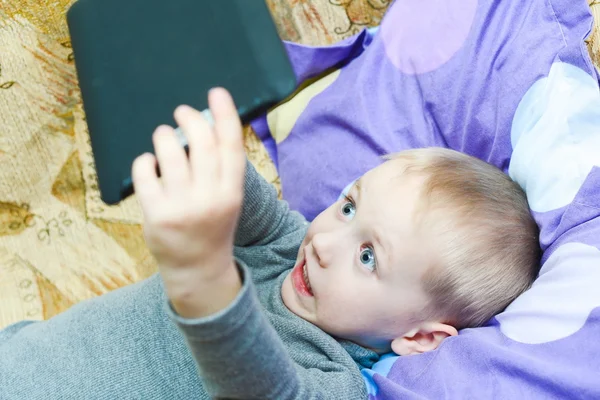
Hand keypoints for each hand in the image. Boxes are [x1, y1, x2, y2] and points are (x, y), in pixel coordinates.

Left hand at [132, 88, 244, 317]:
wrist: (197, 269)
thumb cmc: (212, 226)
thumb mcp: (227, 199)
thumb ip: (219, 168)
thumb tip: (203, 125)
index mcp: (232, 193)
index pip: (231, 147)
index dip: (225, 116)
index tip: (217, 92)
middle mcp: (210, 198)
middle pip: (201, 143)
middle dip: (190, 119)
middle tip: (183, 112)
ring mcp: (182, 207)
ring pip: (169, 153)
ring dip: (164, 136)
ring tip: (164, 136)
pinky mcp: (156, 215)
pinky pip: (145, 172)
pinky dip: (144, 160)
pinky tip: (149, 162)